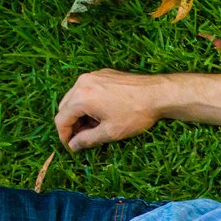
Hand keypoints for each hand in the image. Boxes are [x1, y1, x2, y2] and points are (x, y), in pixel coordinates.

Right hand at [55, 70, 170, 151]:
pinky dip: (88, 102)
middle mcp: (82, 83)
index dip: (64, 136)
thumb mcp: (110, 132)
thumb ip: (87, 140)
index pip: (61, 119)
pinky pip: (87, 89)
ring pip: (75, 97)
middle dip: (71, 124)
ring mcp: (93, 76)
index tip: (71, 146)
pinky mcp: (103, 74)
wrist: (158, 93)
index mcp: (81, 97)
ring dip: (79, 113)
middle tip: (83, 139)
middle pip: (65, 107)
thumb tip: (73, 146)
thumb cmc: (136, 113)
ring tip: (95, 127)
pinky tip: (102, 113)